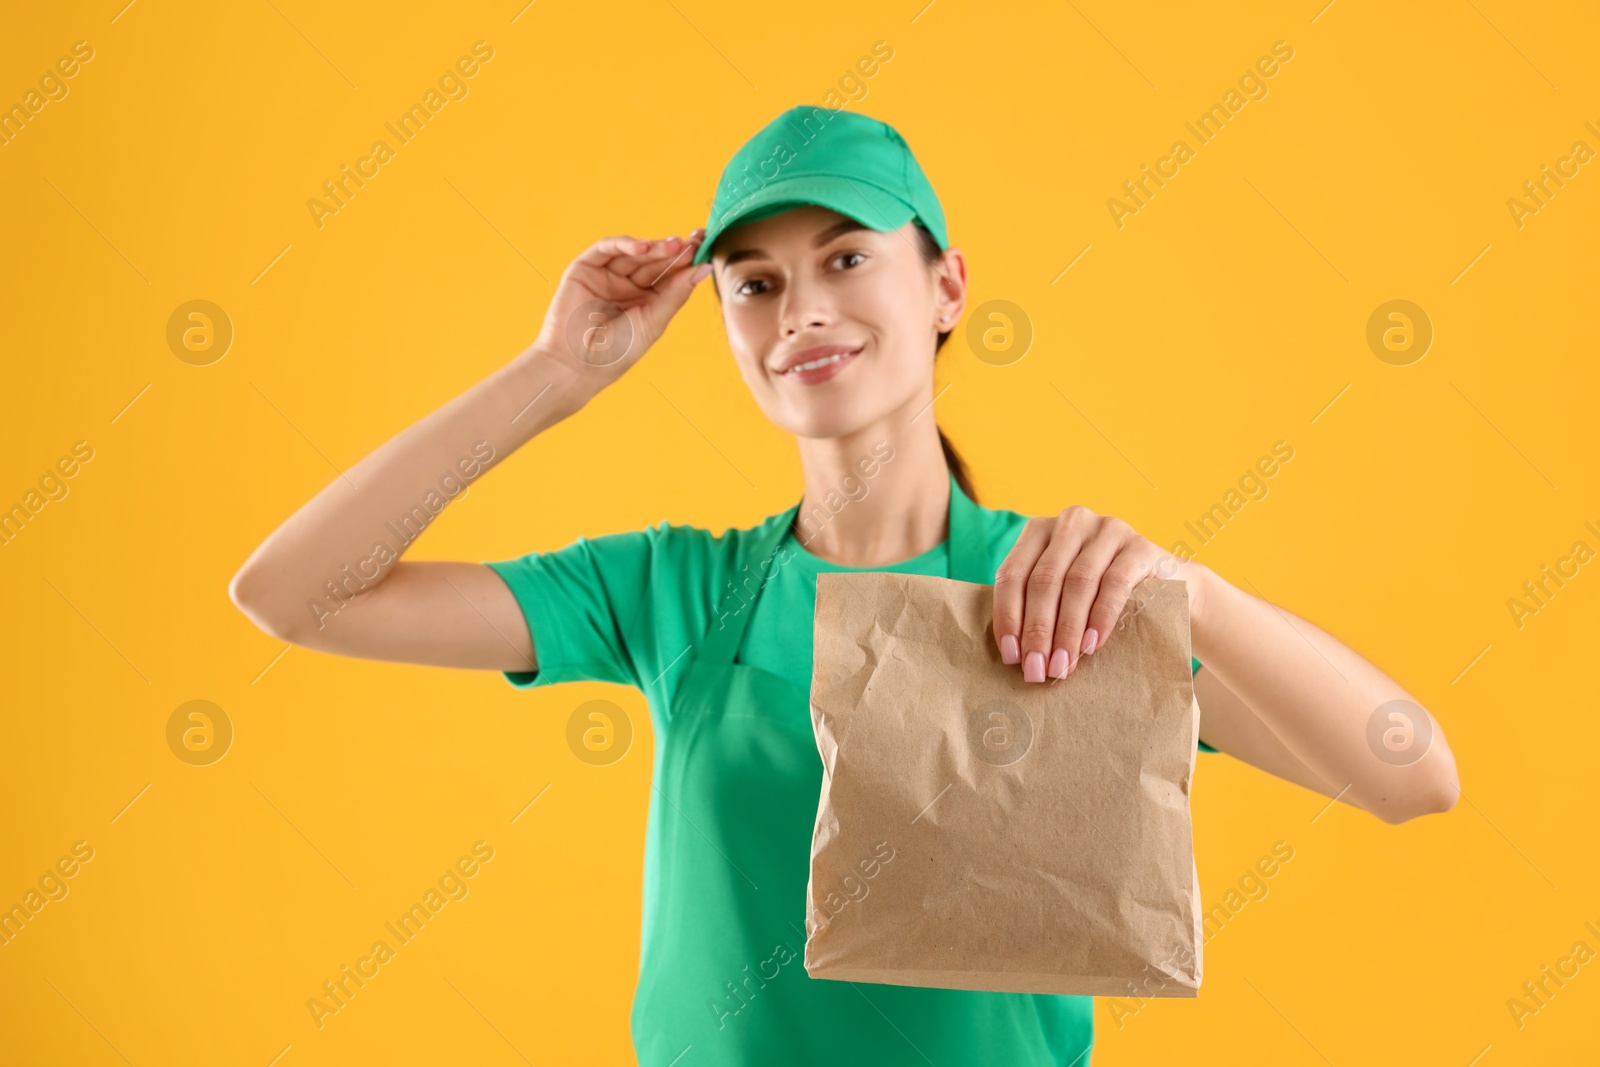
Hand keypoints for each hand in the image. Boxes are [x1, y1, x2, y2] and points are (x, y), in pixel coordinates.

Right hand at [529, 228, 711, 392]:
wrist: (576, 365)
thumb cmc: (616, 352)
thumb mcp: (653, 322)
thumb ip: (676, 294)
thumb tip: (704, 268)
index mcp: (647, 300)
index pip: (670, 275)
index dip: (686, 260)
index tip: (704, 246)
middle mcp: (627, 285)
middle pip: (654, 261)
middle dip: (673, 250)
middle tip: (692, 242)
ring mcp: (606, 275)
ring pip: (634, 253)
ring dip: (653, 247)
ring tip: (672, 246)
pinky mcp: (585, 268)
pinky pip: (606, 249)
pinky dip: (624, 243)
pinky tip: (642, 246)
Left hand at [992, 506, 1204, 681]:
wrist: (1168, 588)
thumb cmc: (1100, 596)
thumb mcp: (1063, 593)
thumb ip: (1036, 608)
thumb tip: (1013, 654)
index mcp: (1040, 530)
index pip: (1013, 573)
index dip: (1007, 616)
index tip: (1010, 656)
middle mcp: (1071, 522)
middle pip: (1044, 579)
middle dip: (1037, 630)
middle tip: (1036, 669)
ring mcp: (1107, 529)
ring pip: (1077, 582)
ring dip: (1067, 630)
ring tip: (1063, 665)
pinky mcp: (1141, 546)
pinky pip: (1115, 584)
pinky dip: (1100, 617)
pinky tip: (1092, 645)